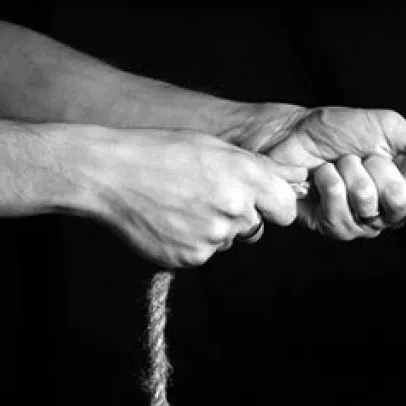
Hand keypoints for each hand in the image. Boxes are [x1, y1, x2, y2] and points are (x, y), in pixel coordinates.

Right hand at [88, 127, 306, 267]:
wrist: (109, 173)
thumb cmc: (161, 152)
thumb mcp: (215, 148)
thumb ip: (257, 167)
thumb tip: (297, 178)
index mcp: (246, 177)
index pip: (285, 208)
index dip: (274, 206)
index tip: (263, 203)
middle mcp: (235, 209)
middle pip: (254, 225)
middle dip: (238, 215)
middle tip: (203, 196)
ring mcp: (213, 236)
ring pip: (227, 239)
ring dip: (212, 228)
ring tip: (179, 204)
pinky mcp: (190, 257)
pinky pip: (203, 253)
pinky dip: (190, 241)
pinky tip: (168, 220)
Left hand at [227, 105, 405, 239]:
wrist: (290, 134)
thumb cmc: (339, 129)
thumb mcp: (389, 129)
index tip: (401, 160)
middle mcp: (390, 209)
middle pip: (403, 205)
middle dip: (379, 172)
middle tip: (363, 157)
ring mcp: (362, 222)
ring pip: (370, 209)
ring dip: (350, 176)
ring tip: (337, 163)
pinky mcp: (333, 228)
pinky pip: (342, 217)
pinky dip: (330, 187)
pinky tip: (321, 178)